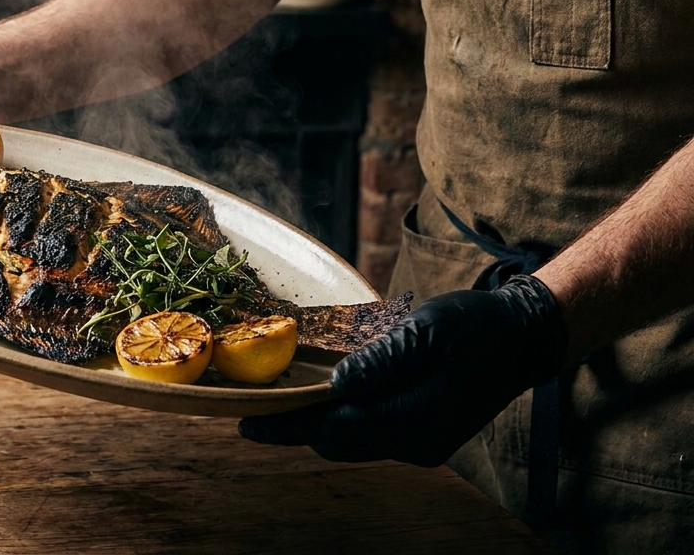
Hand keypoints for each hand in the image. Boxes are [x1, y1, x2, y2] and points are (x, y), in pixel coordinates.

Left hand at [238, 275, 567, 465]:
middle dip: (294, 429)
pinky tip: (323, 401)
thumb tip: (336, 384)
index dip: (288, 426)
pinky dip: (343, 422)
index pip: (335, 428)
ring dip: (317, 426)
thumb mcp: (428, 330)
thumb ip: (381, 360)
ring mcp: (422, 445)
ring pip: (354, 443)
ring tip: (278, 405)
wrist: (524, 341)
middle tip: (250, 411)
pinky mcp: (425, 438)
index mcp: (416, 417)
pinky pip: (371, 436)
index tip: (245, 423)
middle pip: (339, 442)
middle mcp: (416, 443)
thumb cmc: (475, 324)